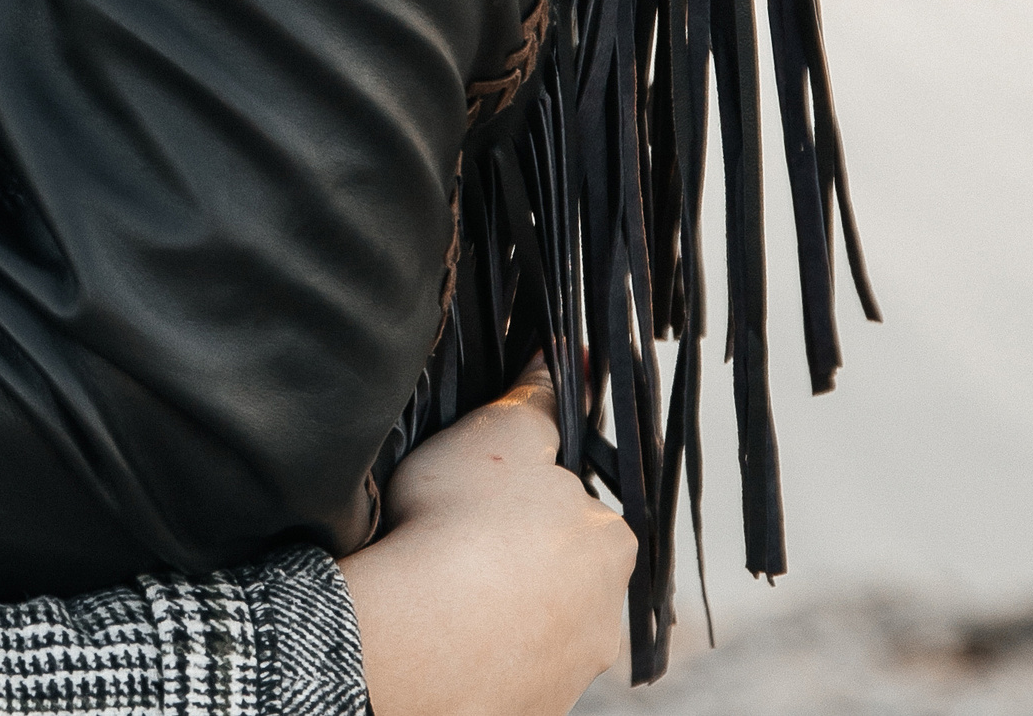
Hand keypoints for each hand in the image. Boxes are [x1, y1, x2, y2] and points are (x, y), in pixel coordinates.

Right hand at [338, 359, 635, 715]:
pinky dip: (478, 658)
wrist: (421, 638)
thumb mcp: (499, 434)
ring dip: (500, 614)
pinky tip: (437, 636)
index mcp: (612, 543)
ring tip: (437, 593)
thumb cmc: (460, 523)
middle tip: (454, 544)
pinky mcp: (528, 710)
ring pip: (536, 629)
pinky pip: (504, 674)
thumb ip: (539, 397)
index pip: (578, 510)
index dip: (526, 498)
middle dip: (521, 562)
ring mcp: (568, 674)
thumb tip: (576, 352)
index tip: (478, 499)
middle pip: (564, 575)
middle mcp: (607, 616)